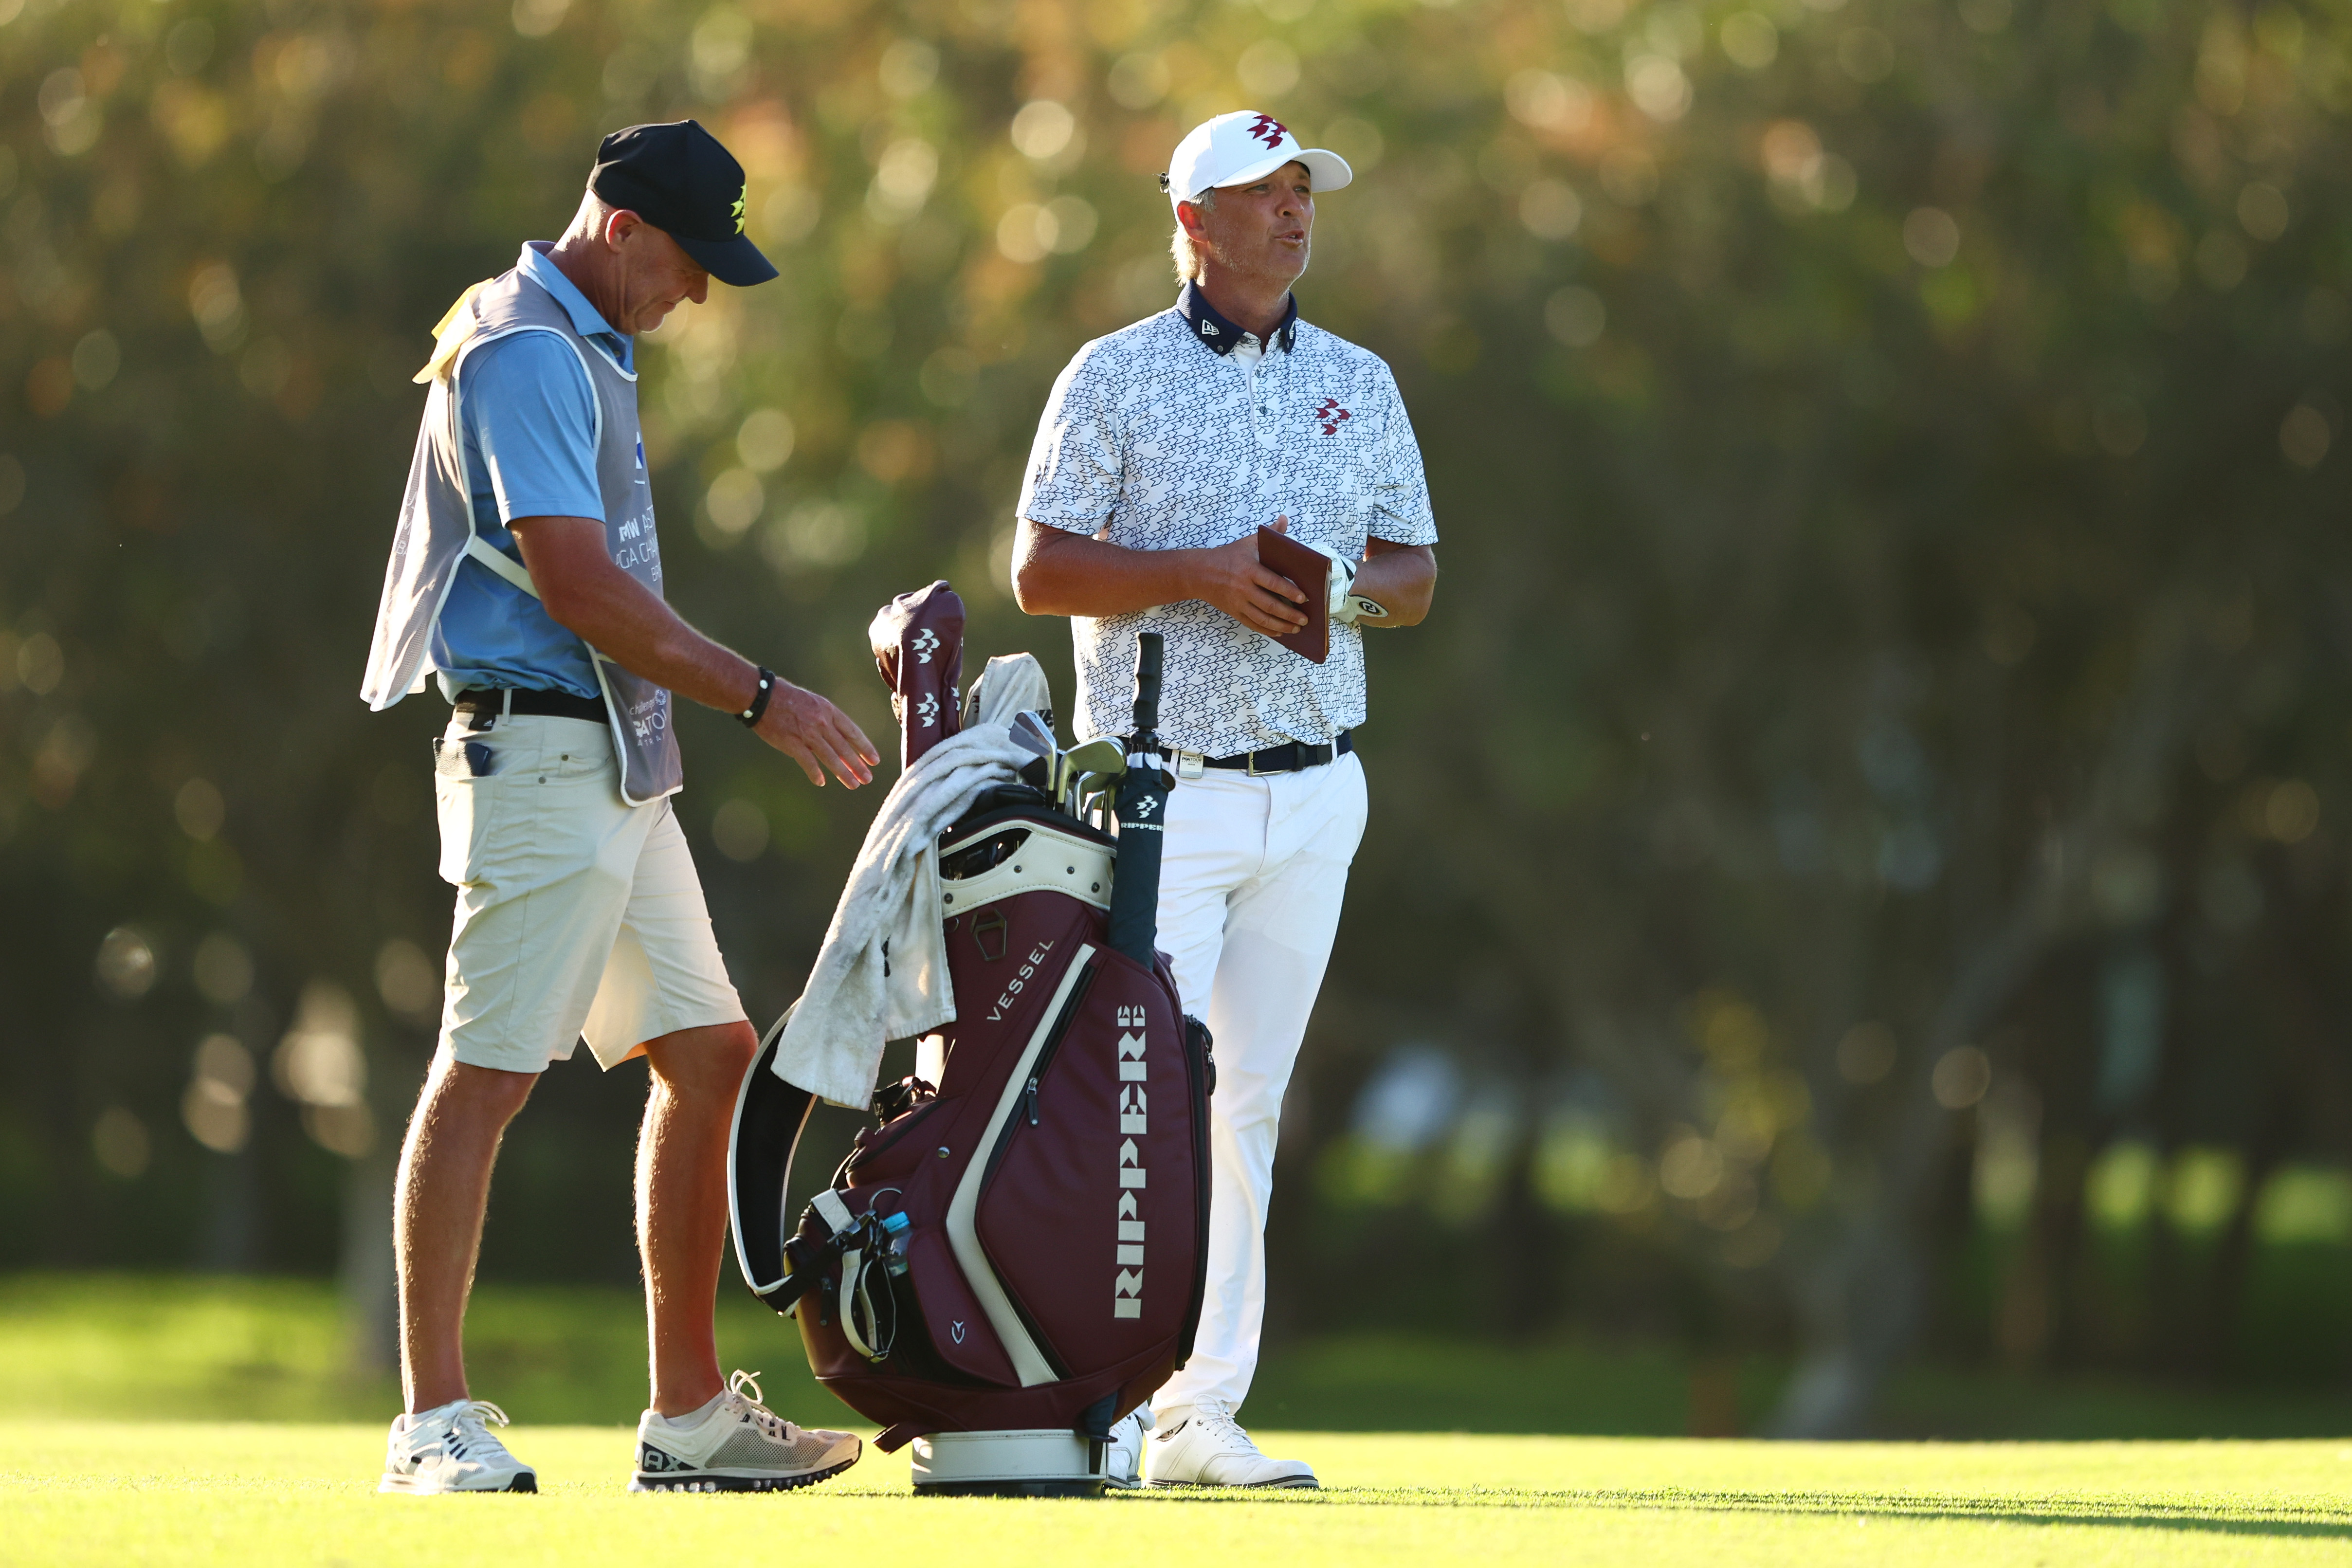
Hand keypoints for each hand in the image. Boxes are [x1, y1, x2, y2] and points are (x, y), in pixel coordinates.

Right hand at [753, 677, 878, 787]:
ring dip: (843, 773)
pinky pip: (808, 762)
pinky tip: (821, 782)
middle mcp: (821, 722)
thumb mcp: (813, 703)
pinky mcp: (792, 743)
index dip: (865, 747)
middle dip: (858, 765)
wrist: (762, 696)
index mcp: (828, 710)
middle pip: (845, 748)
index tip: (874, 760)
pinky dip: (815, 773)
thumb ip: (827, 720)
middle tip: (868, 778)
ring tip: (853, 784)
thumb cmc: (787, 699)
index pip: (853, 732)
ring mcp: (807, 733)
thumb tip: (839, 741)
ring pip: (831, 757)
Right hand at [1194, 516, 1308, 635]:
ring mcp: (1237, 602)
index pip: (1273, 582)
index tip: (1304, 598)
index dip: (1289, 591)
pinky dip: (1267, 630)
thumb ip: (1269, 533)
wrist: (1199, 572)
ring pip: (1262, 618)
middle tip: (1305, 619)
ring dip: (1282, 625)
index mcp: (1249, 569)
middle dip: (1290, 614)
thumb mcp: (1248, 542)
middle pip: (1270, 604)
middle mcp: (1243, 587)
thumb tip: (1284, 519)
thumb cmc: (1228, 556)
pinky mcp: (1233, 612)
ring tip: (1297, 629)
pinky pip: (1252, 624)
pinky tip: (1280, 631)